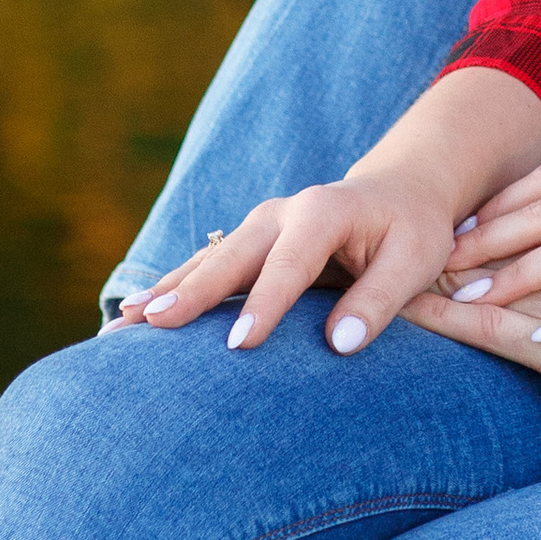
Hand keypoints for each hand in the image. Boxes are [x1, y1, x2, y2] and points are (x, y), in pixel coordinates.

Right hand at [118, 65, 540, 357]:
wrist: (401, 194)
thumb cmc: (414, 232)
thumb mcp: (416, 261)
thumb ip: (380, 300)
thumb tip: (340, 345)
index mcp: (323, 213)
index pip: (289, 266)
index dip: (264, 305)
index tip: (239, 345)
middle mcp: (281, 213)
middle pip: (230, 257)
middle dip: (191, 291)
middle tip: (152, 325)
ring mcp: (259, 226)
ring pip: (207, 261)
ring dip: (167, 291)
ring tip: (123, 325)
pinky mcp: (249, 243)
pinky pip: (206, 267)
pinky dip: (172, 289)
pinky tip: (135, 314)